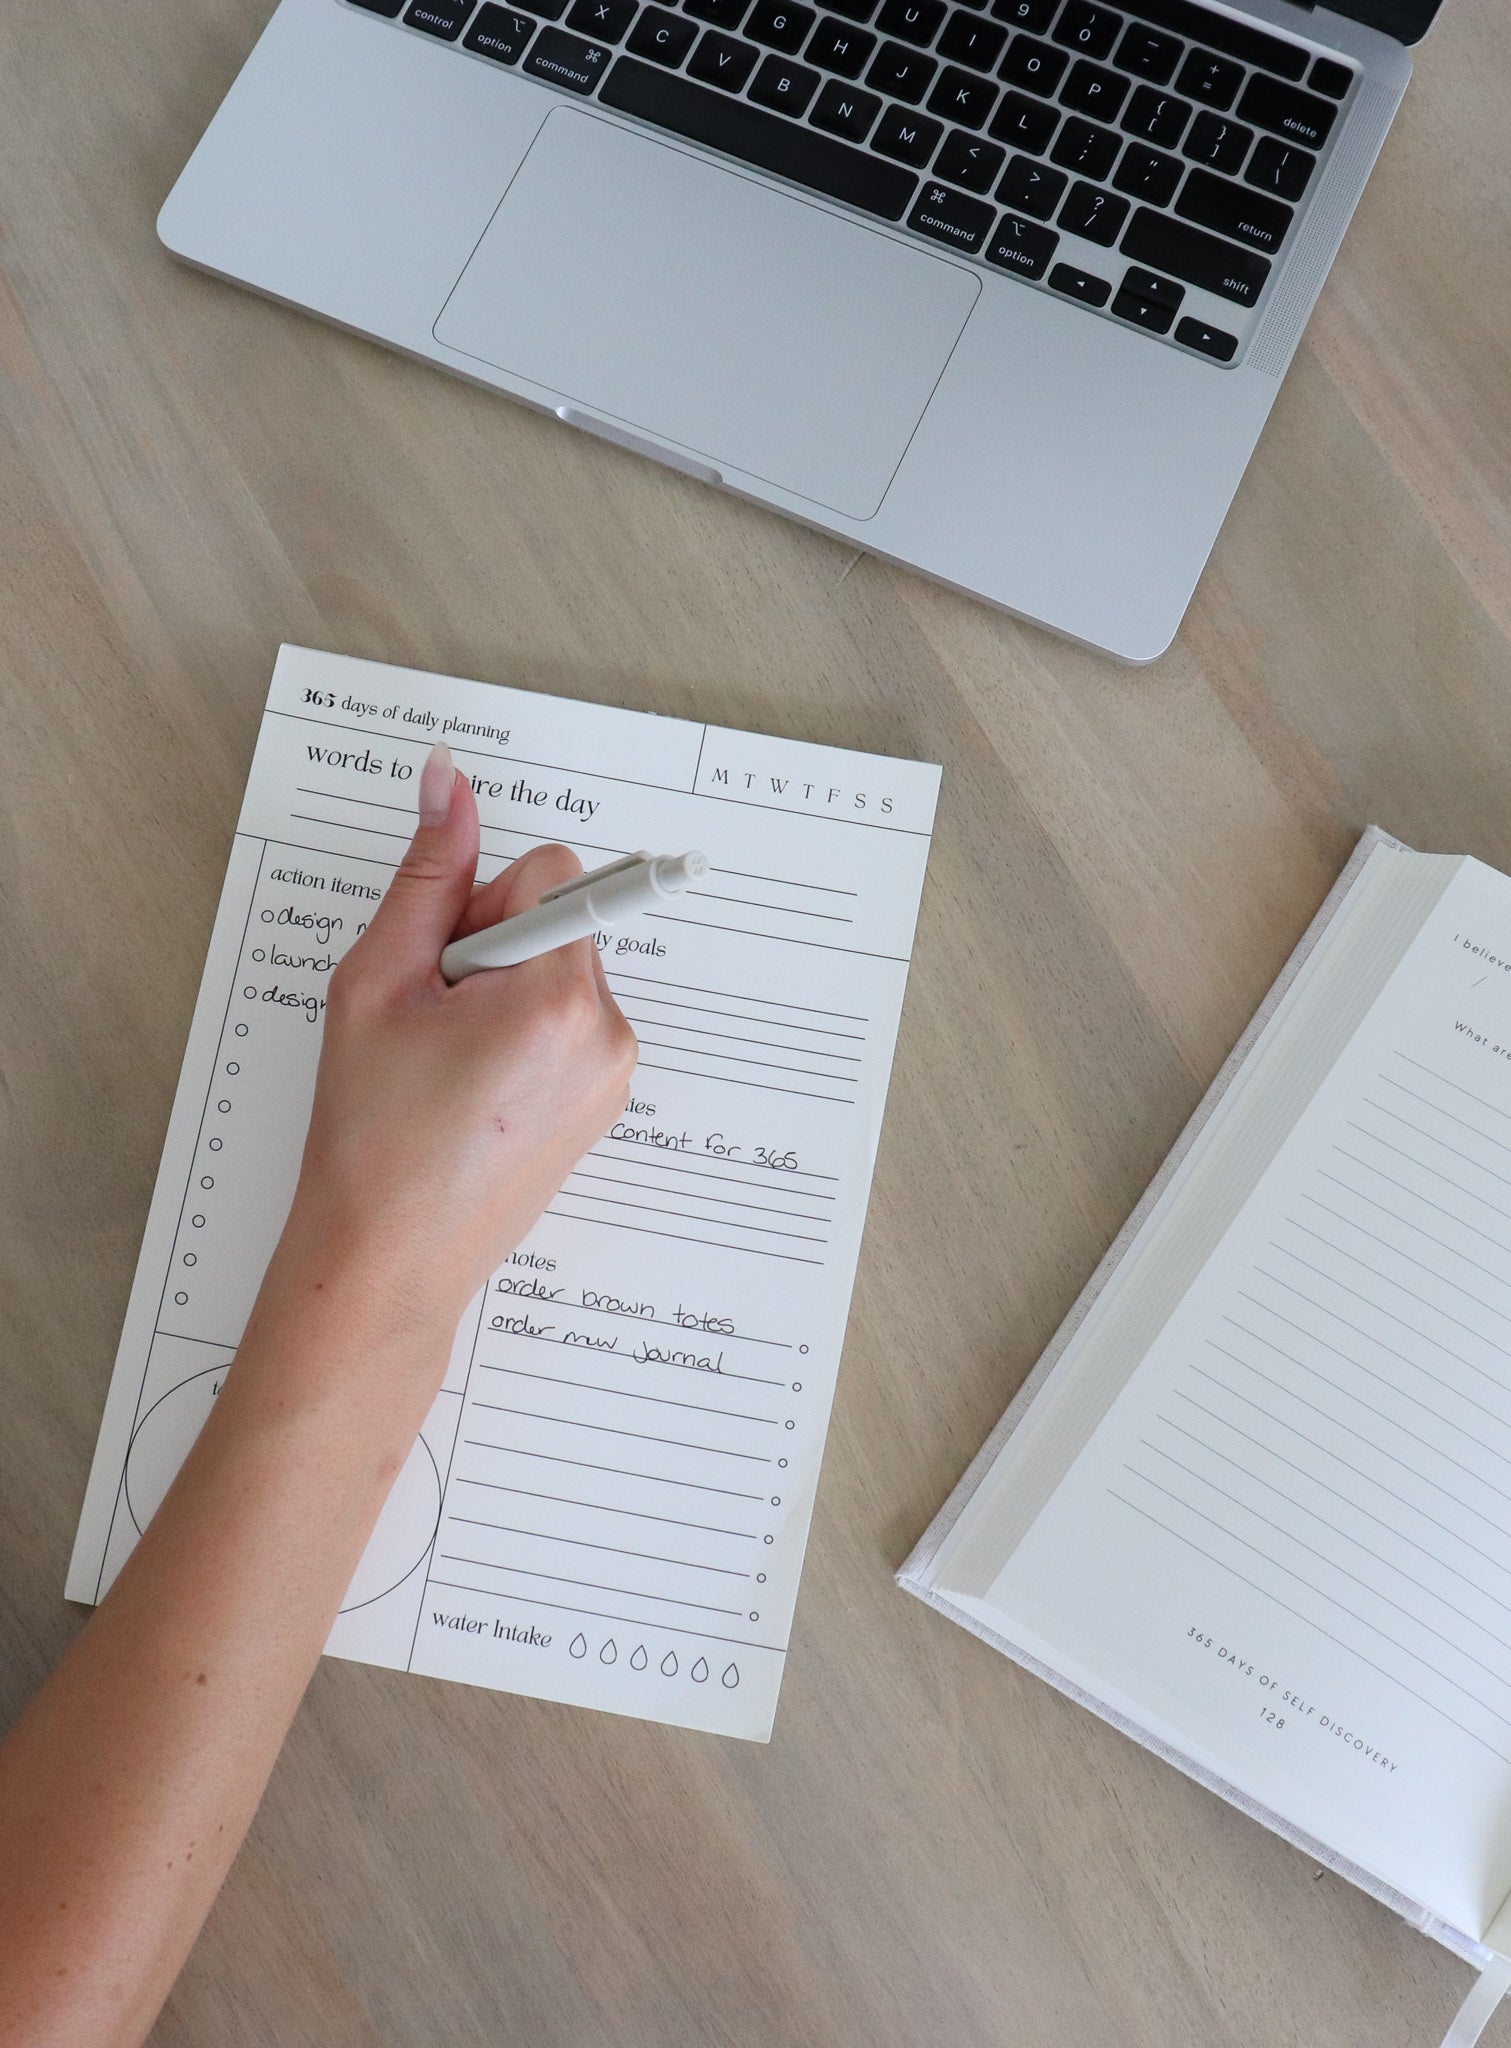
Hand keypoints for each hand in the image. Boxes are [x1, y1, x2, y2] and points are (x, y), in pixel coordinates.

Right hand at [279, 742, 636, 1336]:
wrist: (388, 1261)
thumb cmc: (370, 1134)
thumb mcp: (377, 984)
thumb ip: (425, 873)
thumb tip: (451, 779)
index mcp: (558, 999)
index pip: (550, 872)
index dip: (479, 907)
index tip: (443, 969)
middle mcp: (608, 1033)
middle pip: (561, 919)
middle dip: (493, 948)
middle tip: (434, 1024)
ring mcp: (615, 1074)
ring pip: (563, 970)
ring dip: (506, 993)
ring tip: (450, 1066)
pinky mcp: (607, 1101)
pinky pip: (571, 1022)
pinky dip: (524, 1034)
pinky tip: (473, 1090)